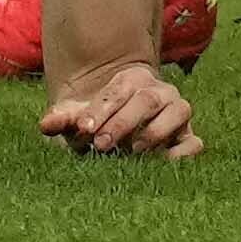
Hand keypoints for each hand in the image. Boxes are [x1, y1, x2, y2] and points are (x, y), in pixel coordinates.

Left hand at [39, 57, 201, 157]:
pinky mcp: (188, 137)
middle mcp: (159, 91)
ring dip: (155, 132)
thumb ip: (62, 117)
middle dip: (123, 122)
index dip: (101, 109)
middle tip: (100, 145)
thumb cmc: (96, 120)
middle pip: (147, 99)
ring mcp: (178, 112)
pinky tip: (161, 164)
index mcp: (131, 78)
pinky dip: (184, 153)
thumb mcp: (77, 117)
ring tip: (132, 152)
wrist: (118, 127)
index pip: (118, 89)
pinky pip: (195, 143)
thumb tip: (46, 125)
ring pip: (178, 112)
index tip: (83, 129)